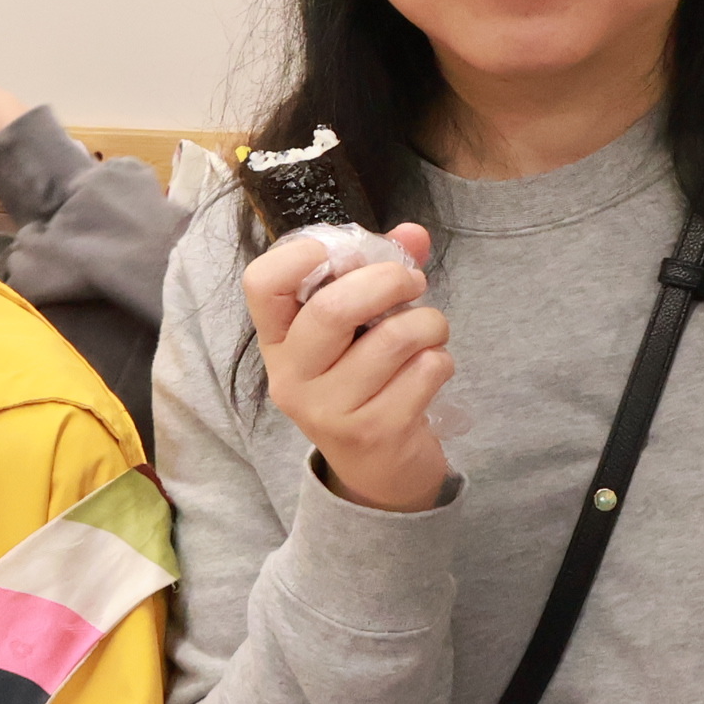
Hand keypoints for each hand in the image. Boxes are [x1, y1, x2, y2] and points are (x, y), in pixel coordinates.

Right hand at [243, 225, 453, 513]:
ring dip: (430, 322)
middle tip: (413, 282)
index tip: (348, 253)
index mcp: (277, 342)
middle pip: (332, 309)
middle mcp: (292, 378)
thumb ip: (380, 270)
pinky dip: (441, 359)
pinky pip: (425, 370)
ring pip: (394, 339)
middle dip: (388, 280)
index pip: (262, 283)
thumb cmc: (365, 380)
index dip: (303, 253)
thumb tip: (414, 233)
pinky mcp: (374, 432)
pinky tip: (431, 369)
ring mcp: (329, 411)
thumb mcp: (358, 326)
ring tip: (430, 330)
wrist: (378, 469)